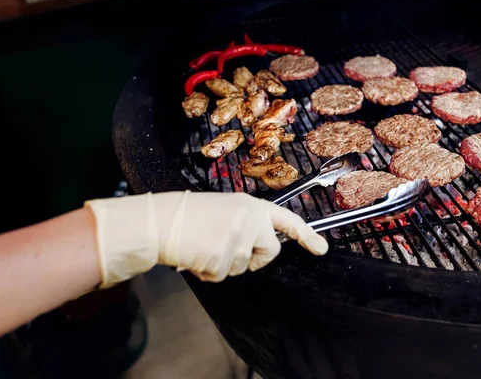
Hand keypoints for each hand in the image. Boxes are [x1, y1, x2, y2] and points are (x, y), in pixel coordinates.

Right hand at [86, 191, 327, 286]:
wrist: (159, 220)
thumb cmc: (189, 216)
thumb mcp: (225, 209)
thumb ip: (248, 223)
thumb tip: (263, 245)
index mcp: (251, 206)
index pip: (287, 219)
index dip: (306, 234)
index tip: (321, 248)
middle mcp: (249, 218)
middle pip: (270, 251)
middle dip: (254, 259)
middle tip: (228, 251)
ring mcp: (237, 236)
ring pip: (243, 266)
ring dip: (225, 264)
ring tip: (204, 245)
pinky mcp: (222, 255)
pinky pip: (222, 275)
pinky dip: (208, 272)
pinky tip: (196, 255)